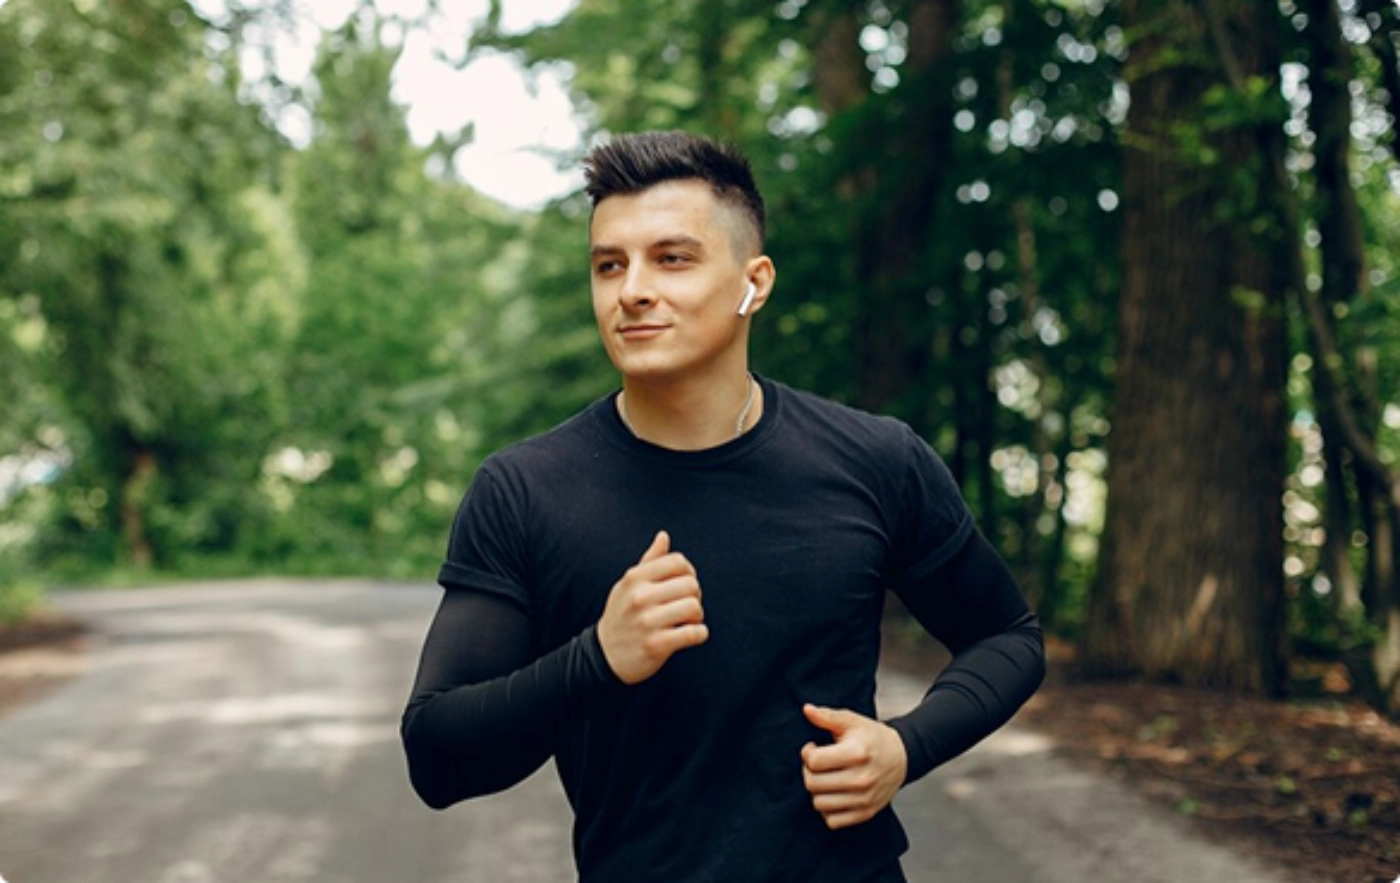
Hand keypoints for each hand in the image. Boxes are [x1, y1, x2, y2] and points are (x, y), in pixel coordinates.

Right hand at [596, 531, 707, 684]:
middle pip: (691, 584)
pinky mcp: (656, 645)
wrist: (604, 657)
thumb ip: (649, 561)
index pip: (677, 562)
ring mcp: (647, 621)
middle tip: (686, 607)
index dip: (688, 572)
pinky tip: (690, 635)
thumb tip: (664, 536)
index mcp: (634, 578)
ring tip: (688, 621)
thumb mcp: (628, 586)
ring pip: (694, 607)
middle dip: (695, 596)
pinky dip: (699, 634)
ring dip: (697, 616)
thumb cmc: (621, 616)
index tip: (684, 585)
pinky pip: (694, 633)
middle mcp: (639, 597)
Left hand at [800, 704, 907, 829]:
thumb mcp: (851, 721)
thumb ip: (827, 716)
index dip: (807, 753)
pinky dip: (828, 809)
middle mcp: (861, 778)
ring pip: (819, 803)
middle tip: (818, 764)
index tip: (813, 748)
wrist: (902, 757)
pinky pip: (833, 821)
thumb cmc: (872, 737)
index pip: (814, 761)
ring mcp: (864, 799)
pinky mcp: (866, 813)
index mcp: (857, 753)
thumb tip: (806, 709)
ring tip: (826, 778)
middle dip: (809, 771)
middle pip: (813, 784)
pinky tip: (833, 793)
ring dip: (817, 790)